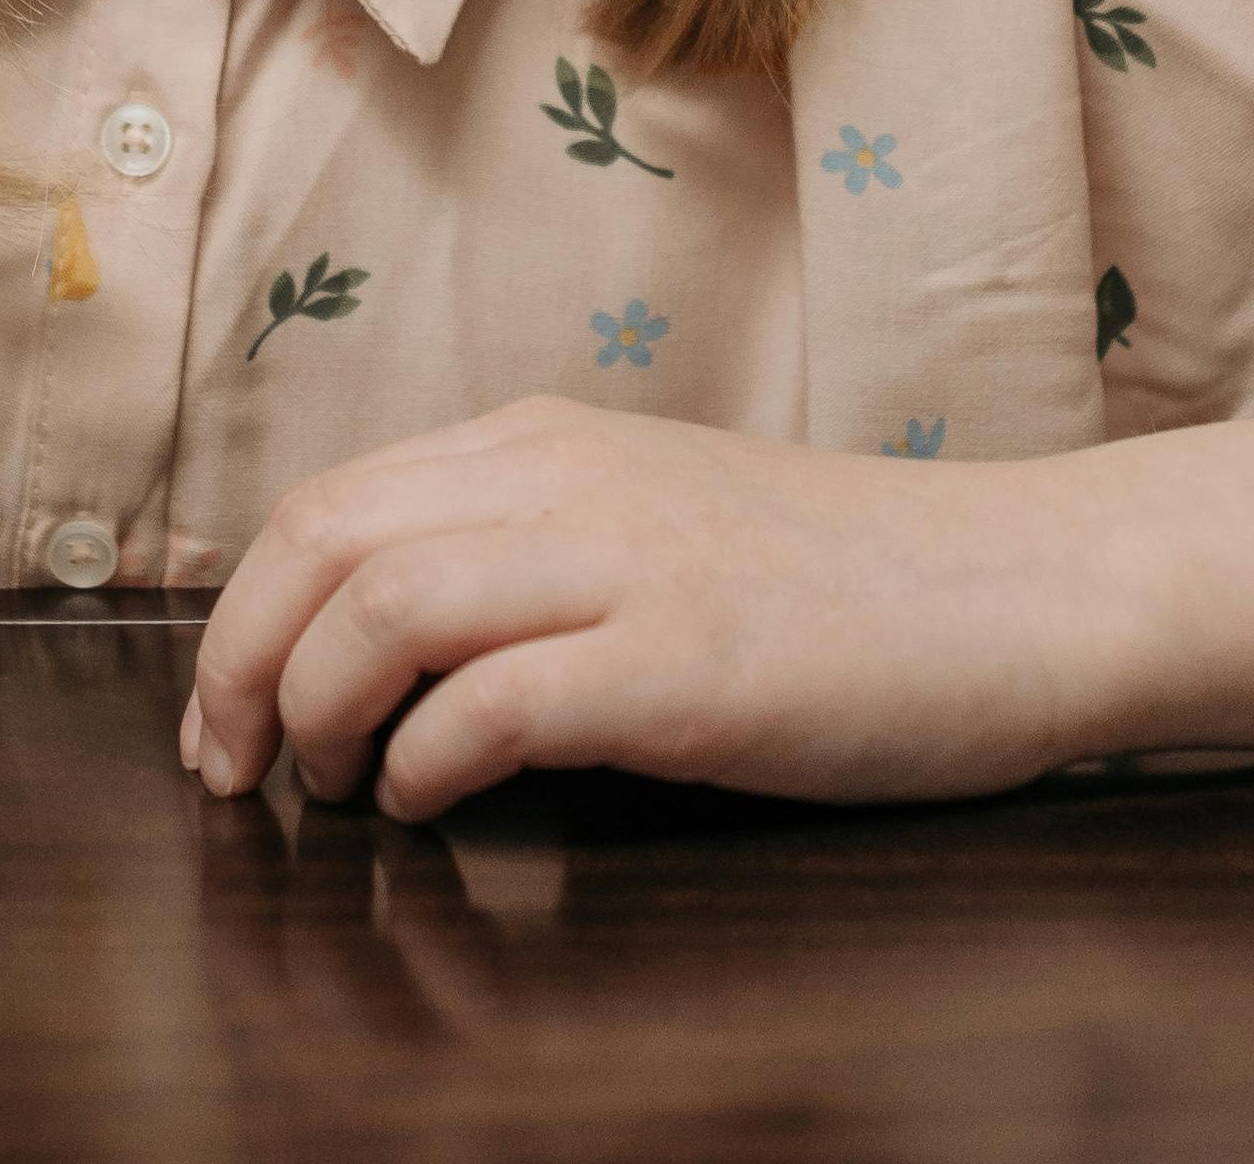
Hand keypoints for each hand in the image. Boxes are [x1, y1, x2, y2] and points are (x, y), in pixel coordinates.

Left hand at [177, 399, 1120, 820]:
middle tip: (232, 770)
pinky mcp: (691, 664)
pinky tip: (433, 808)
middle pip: (322, 540)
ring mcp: (633, 565)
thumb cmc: (851, 585)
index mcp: (550, 444)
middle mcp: (572, 480)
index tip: (223, 713)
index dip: (243, 614)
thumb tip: (382, 647)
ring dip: (319, 711)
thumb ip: (530, 551)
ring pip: (386, 603)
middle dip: (239, 663)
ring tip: (329, 793)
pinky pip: (498, 702)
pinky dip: (430, 763)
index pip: (328, 502)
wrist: (1030, 588)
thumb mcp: (658, 523)